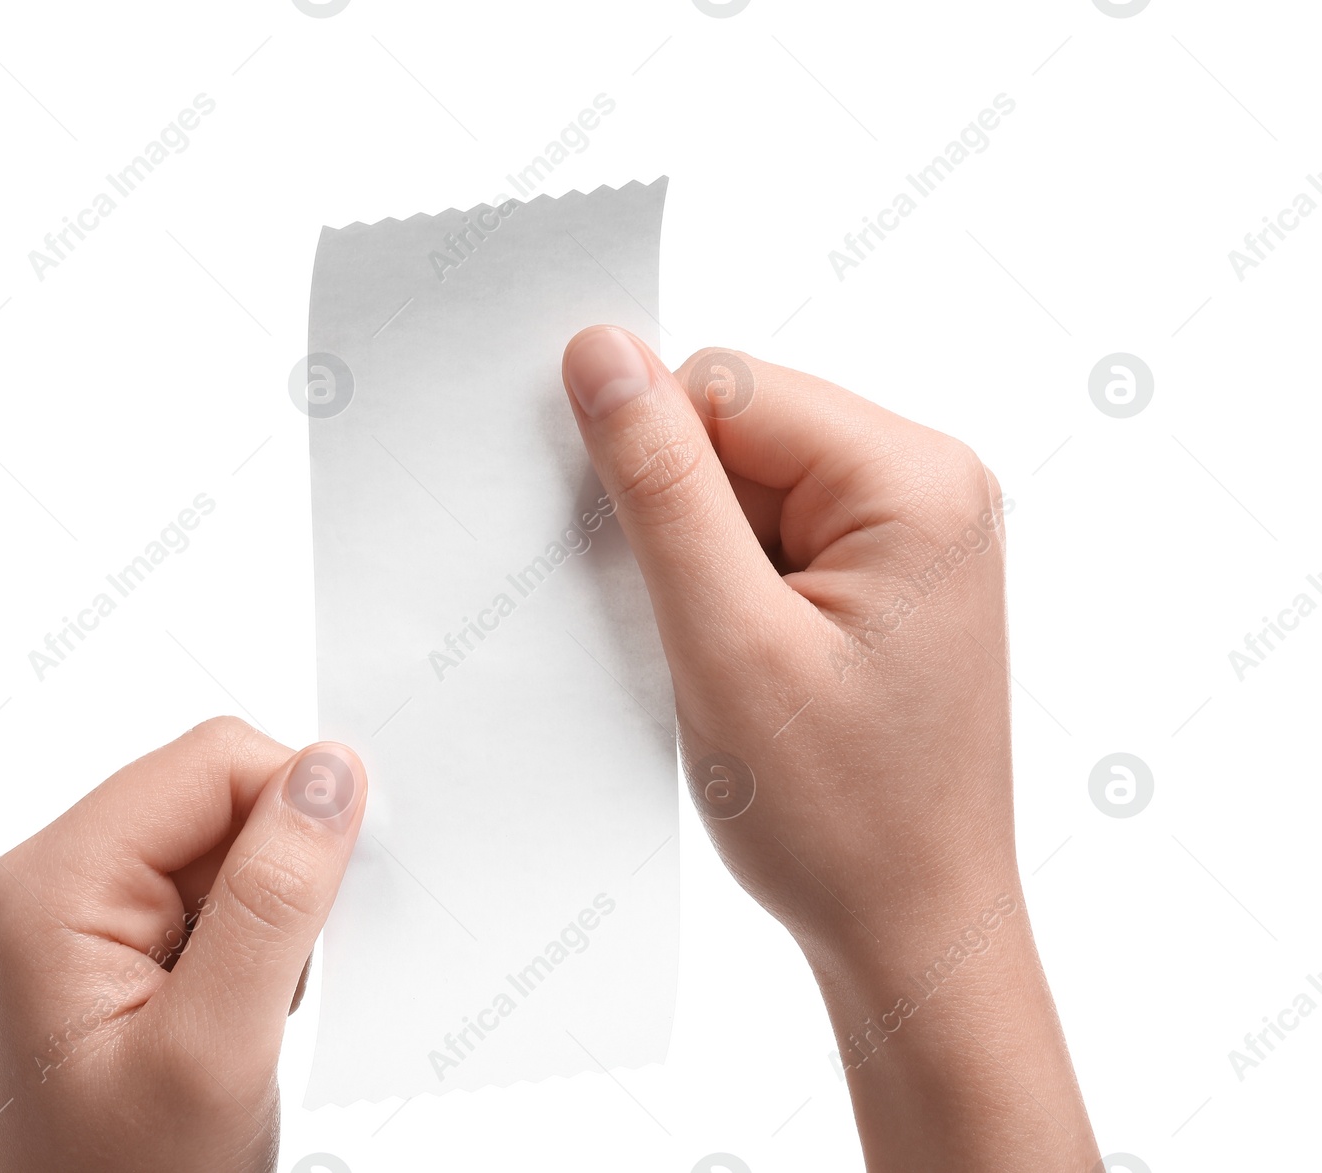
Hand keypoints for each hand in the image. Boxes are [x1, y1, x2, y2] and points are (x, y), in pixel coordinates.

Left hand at [0, 718, 366, 1171]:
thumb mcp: (214, 1048)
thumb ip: (274, 900)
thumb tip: (331, 772)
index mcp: (54, 885)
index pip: (213, 763)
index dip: (297, 806)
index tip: (342, 894)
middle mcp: (56, 882)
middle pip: (216, 795)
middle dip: (282, 868)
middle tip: (288, 974)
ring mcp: (80, 918)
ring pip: (224, 844)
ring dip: (272, 914)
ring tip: (257, 1010)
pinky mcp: (112, 952)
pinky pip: (212, 894)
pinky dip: (257, 941)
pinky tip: (246, 1010)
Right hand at [560, 326, 1097, 1170]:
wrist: (912, 931)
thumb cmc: (841, 815)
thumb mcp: (728, 642)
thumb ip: (662, 488)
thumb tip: (600, 351)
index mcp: (914, 479)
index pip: (727, 387)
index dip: (653, 464)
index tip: (640, 563)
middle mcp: (930, 485)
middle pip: (741, 428)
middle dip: (684, 518)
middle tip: (696, 633)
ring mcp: (913, 532)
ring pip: (748, 485)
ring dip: (705, 562)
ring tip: (730, 662)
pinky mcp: (885, 576)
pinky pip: (774, 534)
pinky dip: (730, 588)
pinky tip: (742, 661)